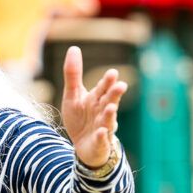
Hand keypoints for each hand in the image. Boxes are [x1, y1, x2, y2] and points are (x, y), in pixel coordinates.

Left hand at [61, 46, 126, 167]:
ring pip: (108, 120)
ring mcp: (103, 127)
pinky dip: (102, 136)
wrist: (82, 145)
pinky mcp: (100, 143)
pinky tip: (101, 132)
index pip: (103, 88)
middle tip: (120, 85)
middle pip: (109, 101)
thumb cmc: (80, 118)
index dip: (107, 82)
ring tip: (111, 108)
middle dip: (114, 94)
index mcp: (96, 99)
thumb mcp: (72, 95)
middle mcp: (102, 111)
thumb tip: (74, 47)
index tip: (112, 73)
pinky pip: (101, 140)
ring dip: (110, 114)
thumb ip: (73, 74)